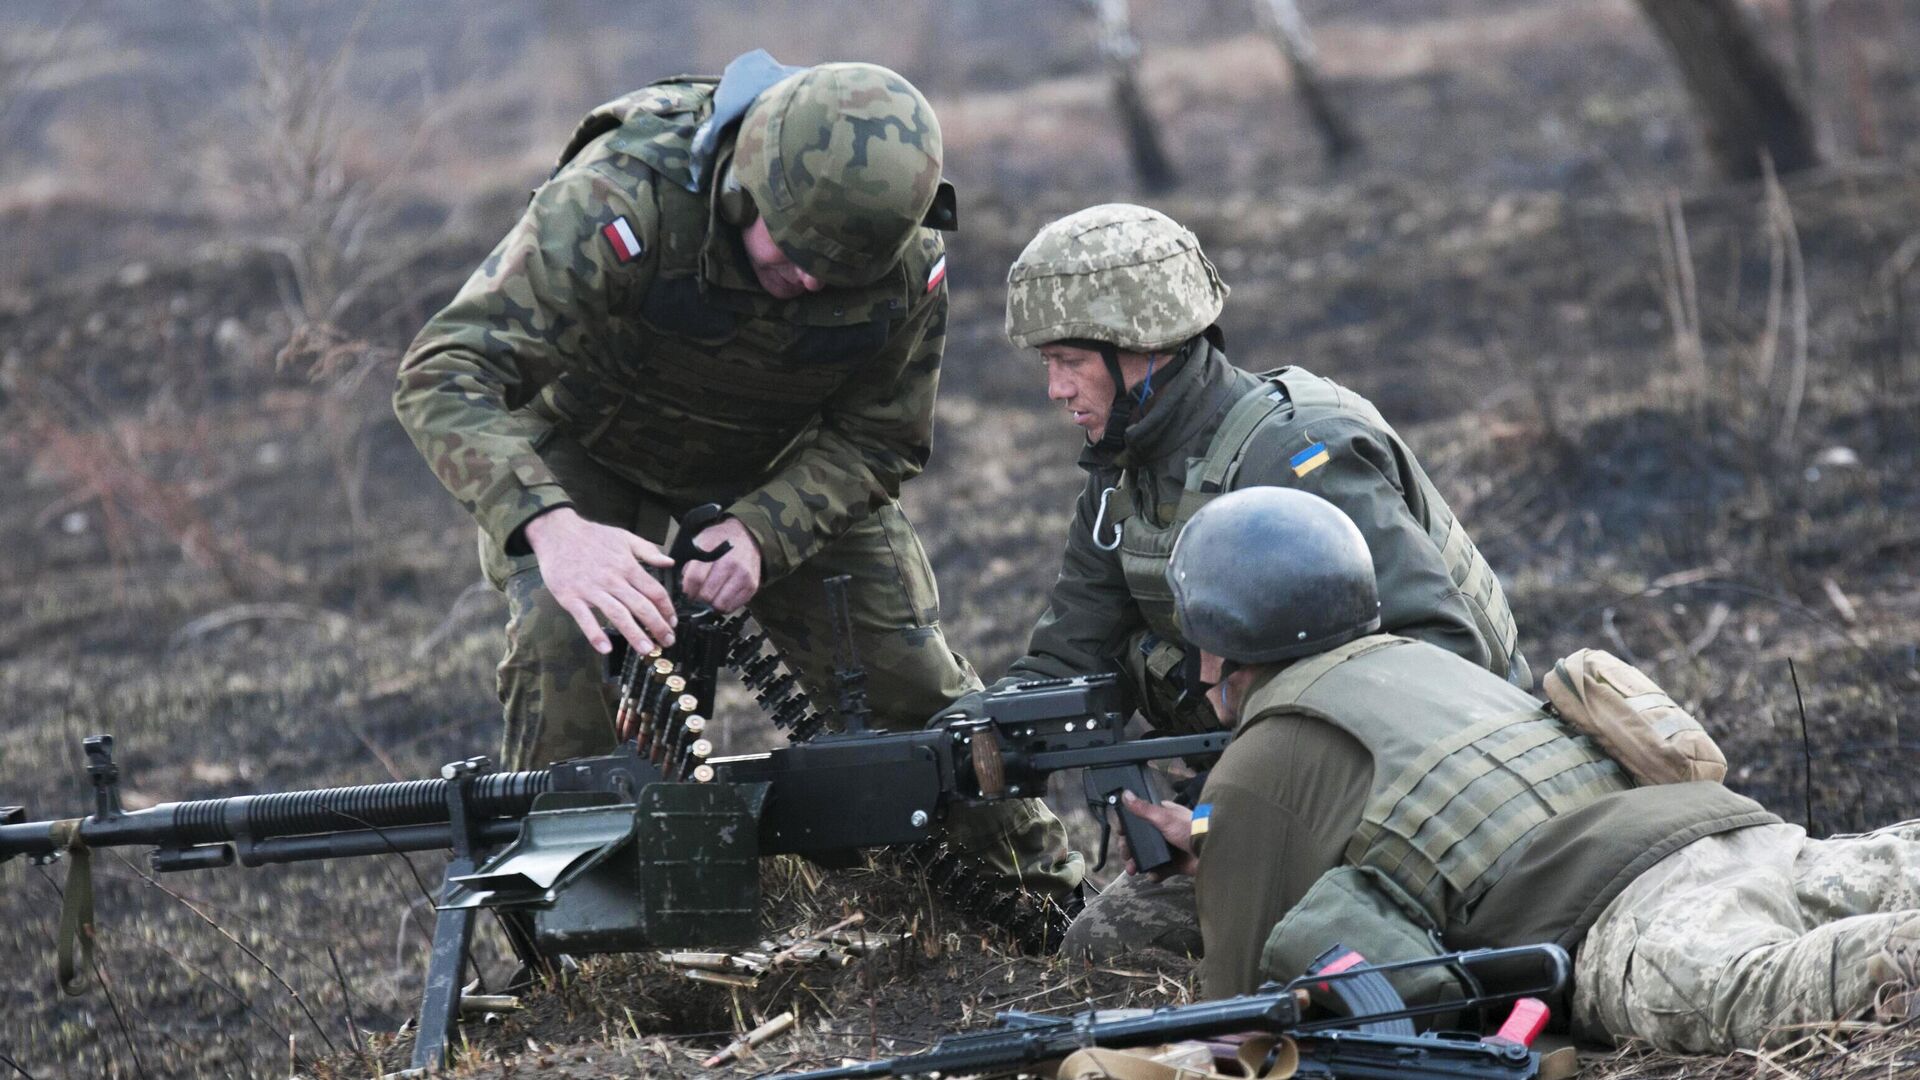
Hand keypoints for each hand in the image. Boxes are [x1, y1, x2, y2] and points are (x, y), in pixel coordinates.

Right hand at [523, 507, 676, 655]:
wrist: (557, 533)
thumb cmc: (591, 536)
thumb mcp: (624, 537)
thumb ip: (648, 550)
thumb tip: (669, 562)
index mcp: (627, 566)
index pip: (654, 591)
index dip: (667, 608)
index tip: (672, 621)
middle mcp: (612, 580)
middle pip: (641, 607)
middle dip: (657, 626)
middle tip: (667, 642)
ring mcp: (591, 590)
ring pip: (618, 615)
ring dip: (634, 635)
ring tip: (646, 649)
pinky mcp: (571, 597)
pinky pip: (585, 619)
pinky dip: (595, 634)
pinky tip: (605, 648)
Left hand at [678, 517, 762, 613]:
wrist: (745, 536)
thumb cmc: (719, 541)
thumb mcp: (699, 542)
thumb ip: (688, 564)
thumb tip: (682, 587)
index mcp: (714, 551)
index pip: (695, 579)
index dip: (687, 591)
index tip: (686, 593)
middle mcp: (731, 563)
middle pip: (707, 595)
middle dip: (698, 599)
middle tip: (696, 597)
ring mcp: (743, 576)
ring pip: (720, 605)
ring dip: (711, 605)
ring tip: (709, 597)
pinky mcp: (752, 586)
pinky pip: (732, 607)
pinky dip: (724, 606)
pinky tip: (721, 597)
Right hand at [1113, 790, 1199, 879]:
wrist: (1210, 849)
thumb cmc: (1188, 828)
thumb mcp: (1163, 817)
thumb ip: (1143, 808)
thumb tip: (1125, 794)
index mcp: (1161, 817)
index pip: (1138, 820)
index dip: (1127, 828)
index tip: (1120, 834)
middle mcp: (1163, 832)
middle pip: (1139, 841)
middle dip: (1129, 850)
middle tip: (1126, 856)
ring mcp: (1168, 849)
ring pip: (1147, 856)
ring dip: (1137, 863)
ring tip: (1133, 870)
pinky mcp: (1174, 864)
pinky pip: (1159, 870)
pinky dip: (1154, 873)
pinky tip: (1153, 875)